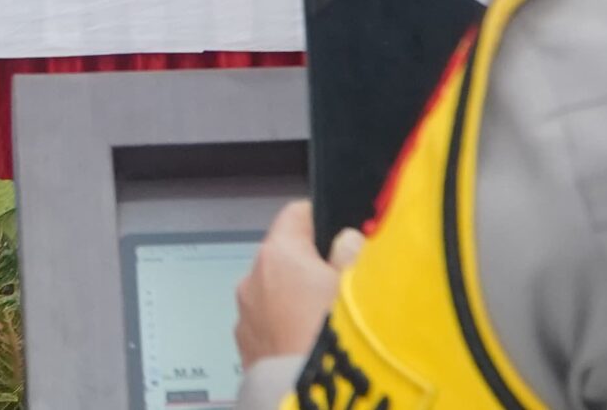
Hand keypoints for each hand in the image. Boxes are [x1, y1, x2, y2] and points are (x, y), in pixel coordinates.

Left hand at [235, 202, 363, 366]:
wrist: (309, 401)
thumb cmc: (337, 340)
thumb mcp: (361, 290)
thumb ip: (353, 256)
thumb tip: (347, 239)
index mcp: (278, 254)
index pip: (296, 214)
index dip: (323, 221)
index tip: (343, 234)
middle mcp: (252, 280)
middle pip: (285, 258)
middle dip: (312, 268)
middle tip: (346, 289)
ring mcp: (245, 316)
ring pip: (276, 295)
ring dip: (298, 302)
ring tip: (330, 324)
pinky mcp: (247, 350)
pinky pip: (270, 327)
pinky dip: (288, 331)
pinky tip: (313, 346)